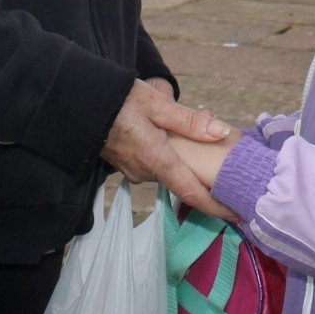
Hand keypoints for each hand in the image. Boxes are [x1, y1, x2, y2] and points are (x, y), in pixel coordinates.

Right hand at [101, 79, 233, 217]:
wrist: (77, 102)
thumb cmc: (117, 99)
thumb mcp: (155, 103)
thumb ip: (189, 121)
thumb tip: (221, 132)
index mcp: (156, 159)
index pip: (191, 193)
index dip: (216, 207)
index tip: (237, 214)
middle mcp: (145, 172)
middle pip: (183, 181)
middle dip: (205, 174)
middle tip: (229, 161)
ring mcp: (133, 170)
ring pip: (169, 171)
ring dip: (188, 162)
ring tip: (206, 139)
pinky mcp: (126, 163)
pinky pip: (155, 165)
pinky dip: (171, 157)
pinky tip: (177, 139)